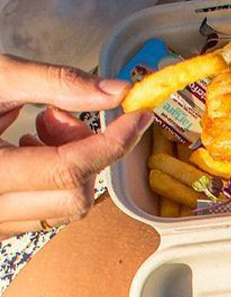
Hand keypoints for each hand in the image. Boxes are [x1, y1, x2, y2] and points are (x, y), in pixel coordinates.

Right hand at [0, 54, 150, 239]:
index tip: (137, 116)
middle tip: (60, 116)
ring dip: (70, 168)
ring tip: (36, 128)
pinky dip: (52, 182)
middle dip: (85, 154)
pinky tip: (25, 148)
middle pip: (73, 196)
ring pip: (62, 210)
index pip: (71, 168)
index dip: (113, 141)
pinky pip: (43, 214)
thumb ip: (56, 82)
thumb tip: (116, 91)